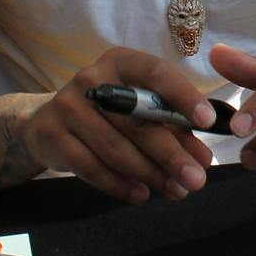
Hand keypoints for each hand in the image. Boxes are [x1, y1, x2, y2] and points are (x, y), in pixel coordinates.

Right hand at [20, 48, 217, 203]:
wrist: (49, 123)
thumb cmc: (110, 114)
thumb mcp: (141, 109)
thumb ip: (174, 128)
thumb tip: (202, 158)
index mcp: (122, 61)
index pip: (156, 73)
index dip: (183, 96)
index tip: (207, 121)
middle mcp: (93, 78)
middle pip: (138, 121)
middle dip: (171, 153)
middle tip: (197, 178)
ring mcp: (68, 106)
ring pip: (115, 148)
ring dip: (150, 174)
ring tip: (176, 191)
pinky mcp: (52, 135)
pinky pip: (90, 167)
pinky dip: (119, 185)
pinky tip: (141, 194)